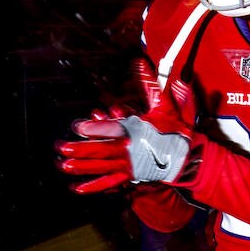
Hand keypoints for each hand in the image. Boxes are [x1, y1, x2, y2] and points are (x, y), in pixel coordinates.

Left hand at [56, 60, 196, 193]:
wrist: (188, 157)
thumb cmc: (175, 130)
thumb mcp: (165, 105)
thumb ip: (150, 85)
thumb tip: (140, 62)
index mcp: (136, 131)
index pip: (112, 129)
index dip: (94, 128)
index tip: (78, 127)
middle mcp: (130, 149)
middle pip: (101, 150)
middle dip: (79, 149)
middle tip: (61, 147)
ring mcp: (129, 165)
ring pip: (101, 166)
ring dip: (81, 166)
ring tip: (63, 165)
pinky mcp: (130, 175)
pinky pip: (109, 183)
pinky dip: (93, 186)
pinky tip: (77, 188)